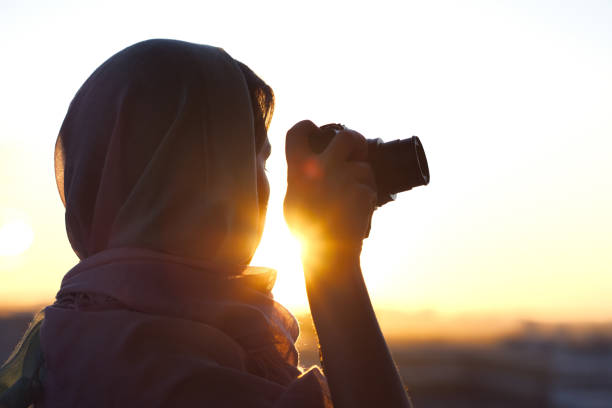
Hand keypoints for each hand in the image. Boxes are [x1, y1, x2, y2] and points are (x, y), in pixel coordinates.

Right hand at [284, 120, 376, 253]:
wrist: (328, 256)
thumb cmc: (308, 232)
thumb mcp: (293, 200)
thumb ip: (300, 178)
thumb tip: (309, 160)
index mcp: (298, 169)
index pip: (297, 132)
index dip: (307, 126)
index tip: (314, 129)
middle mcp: (321, 169)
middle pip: (347, 137)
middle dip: (356, 141)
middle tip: (358, 151)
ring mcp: (344, 179)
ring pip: (364, 168)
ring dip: (363, 180)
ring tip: (351, 201)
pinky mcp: (363, 192)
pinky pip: (371, 187)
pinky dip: (368, 198)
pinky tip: (357, 213)